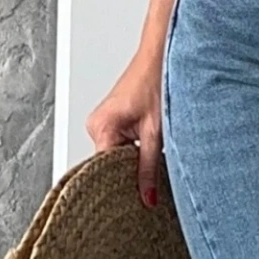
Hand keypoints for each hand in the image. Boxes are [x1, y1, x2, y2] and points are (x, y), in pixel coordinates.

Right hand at [85, 46, 164, 208]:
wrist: (161, 55)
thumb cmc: (157, 80)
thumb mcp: (156, 132)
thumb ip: (150, 168)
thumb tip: (147, 198)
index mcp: (101, 128)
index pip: (104, 172)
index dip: (123, 187)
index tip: (138, 202)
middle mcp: (96, 126)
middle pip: (110, 167)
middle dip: (130, 176)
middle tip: (151, 189)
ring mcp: (102, 124)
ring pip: (116, 157)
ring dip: (135, 162)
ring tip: (153, 161)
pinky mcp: (113, 122)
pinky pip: (120, 147)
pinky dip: (135, 152)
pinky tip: (150, 152)